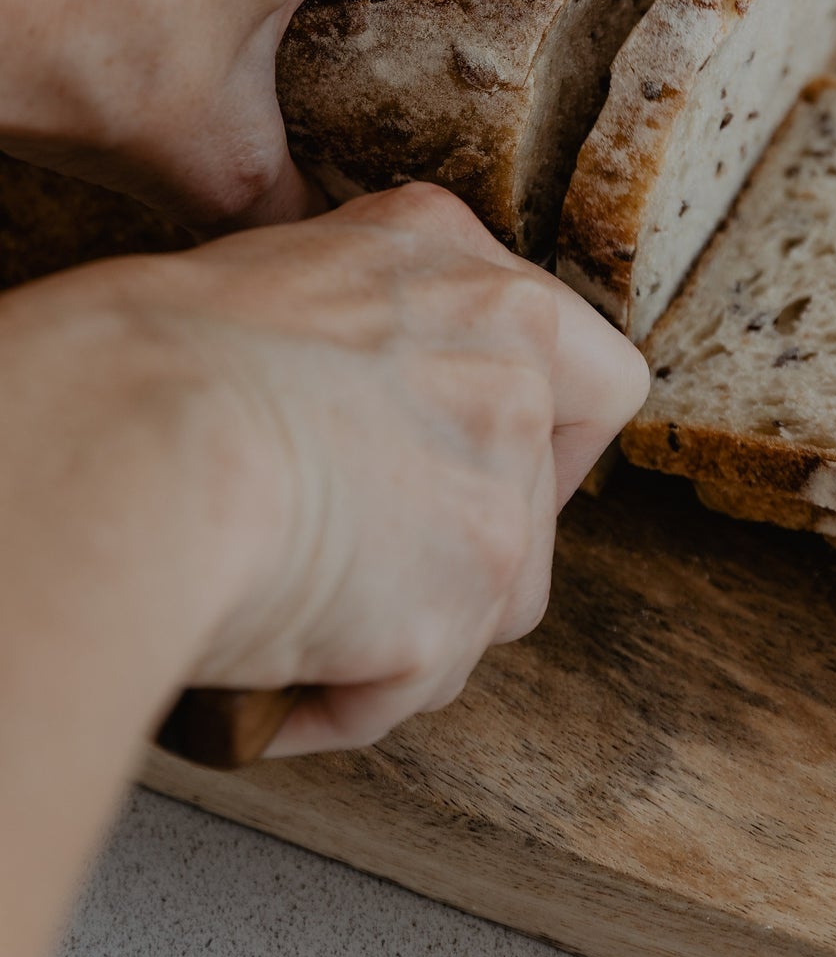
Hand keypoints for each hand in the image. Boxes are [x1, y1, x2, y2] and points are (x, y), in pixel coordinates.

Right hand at [0, 180, 648, 755]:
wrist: (133, 437)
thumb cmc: (147, 362)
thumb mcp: (274, 281)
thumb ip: (359, 330)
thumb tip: (348, 405)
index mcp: (458, 261)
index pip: (581, 360)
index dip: (542, 432)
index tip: (473, 468)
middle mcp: (509, 358)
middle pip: (545, 489)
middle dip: (474, 543)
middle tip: (384, 566)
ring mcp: (501, 478)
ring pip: (500, 596)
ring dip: (417, 625)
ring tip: (308, 624)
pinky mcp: (471, 589)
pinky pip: (419, 680)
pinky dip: (349, 694)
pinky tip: (276, 678)